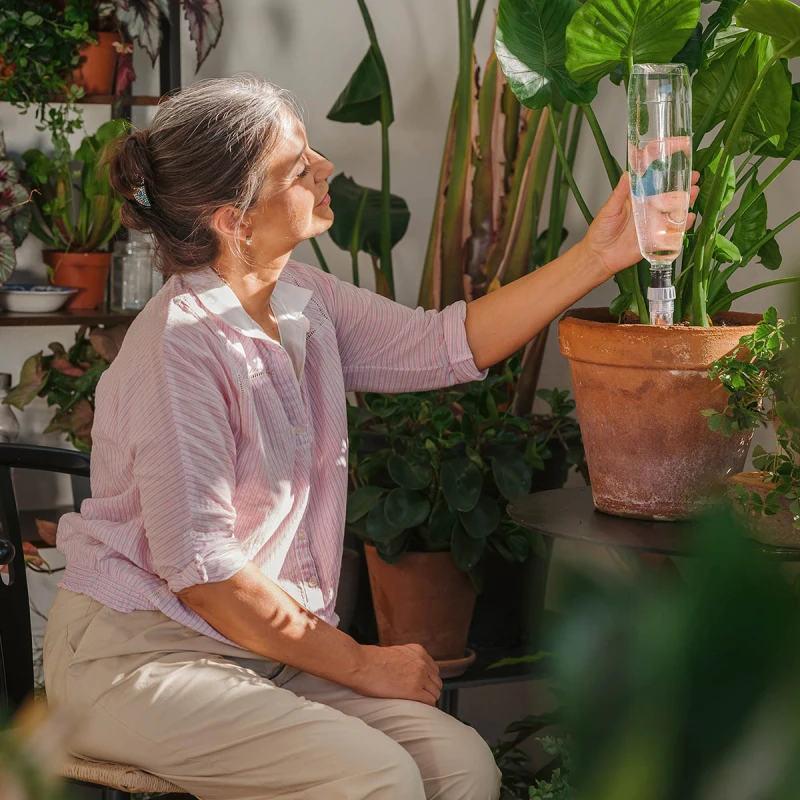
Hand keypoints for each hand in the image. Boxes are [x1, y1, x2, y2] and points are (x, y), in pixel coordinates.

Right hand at [350, 644, 442, 705]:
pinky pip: (429, 701)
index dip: (428, 680)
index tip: (423, 686)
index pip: (434, 669)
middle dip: (429, 690)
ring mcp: (419, 676)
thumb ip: (407, 660)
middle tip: (419, 697)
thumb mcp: (395, 653)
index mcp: (418, 651)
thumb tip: (408, 672)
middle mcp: (422, 662)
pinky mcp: (414, 690)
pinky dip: (426, 706)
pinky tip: (417, 708)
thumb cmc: (370, 660)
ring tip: (416, 703)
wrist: (362, 664)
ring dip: (428, 698)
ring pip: (435, 692)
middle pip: (437, 681)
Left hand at [583, 171, 699, 279]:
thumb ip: (620, 193)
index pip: (654, 180)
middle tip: (693, 176)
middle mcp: (649, 208)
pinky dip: (682, 225)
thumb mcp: (609, 209)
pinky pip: (673, 231)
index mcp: (638, 198)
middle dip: (683, 184)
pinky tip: (688, 217)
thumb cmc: (601, 231)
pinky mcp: (657, 238)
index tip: (677, 157)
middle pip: (670, 194)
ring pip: (675, 210)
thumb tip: (627, 174)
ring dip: (686, 201)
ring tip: (693, 192)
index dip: (666, 169)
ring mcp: (654, 223)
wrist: (600, 255)